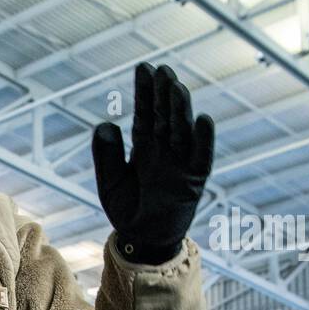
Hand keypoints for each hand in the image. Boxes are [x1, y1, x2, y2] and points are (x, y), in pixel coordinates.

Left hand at [91, 63, 214, 263]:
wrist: (142, 241)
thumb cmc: (127, 211)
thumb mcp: (110, 182)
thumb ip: (106, 155)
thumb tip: (104, 124)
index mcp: (146, 148)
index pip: (146, 114)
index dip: (145, 92)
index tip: (144, 68)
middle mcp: (165, 151)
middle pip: (166, 117)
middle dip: (164, 94)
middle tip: (162, 70)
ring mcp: (181, 164)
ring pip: (183, 131)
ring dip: (181, 110)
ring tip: (177, 88)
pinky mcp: (194, 181)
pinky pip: (201, 158)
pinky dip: (203, 141)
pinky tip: (203, 120)